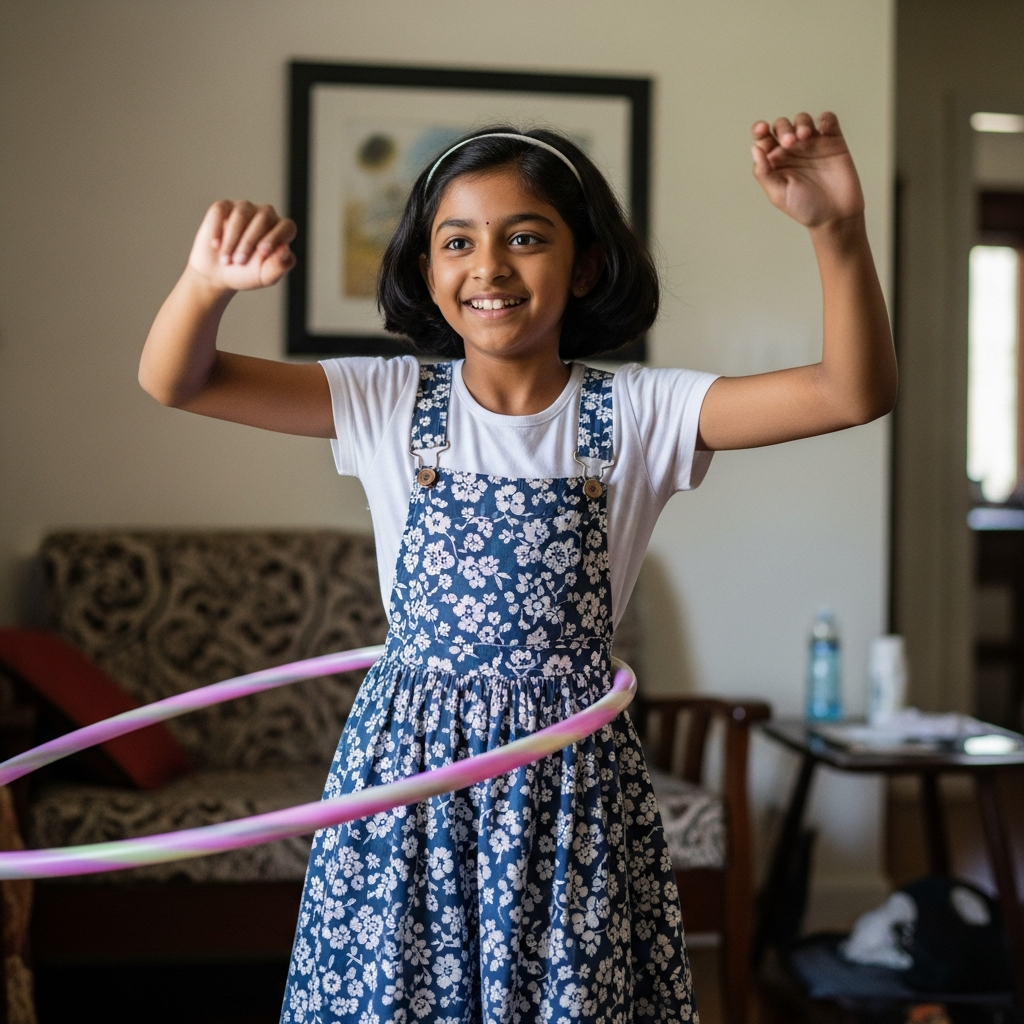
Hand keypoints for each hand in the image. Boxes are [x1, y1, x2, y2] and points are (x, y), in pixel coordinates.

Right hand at [187, 200, 296, 291]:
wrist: (217, 274)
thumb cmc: (246, 274)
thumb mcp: (264, 276)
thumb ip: (278, 266)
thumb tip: (285, 250)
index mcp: (281, 231)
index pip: (287, 227)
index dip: (276, 237)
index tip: (262, 252)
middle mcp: (265, 215)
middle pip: (263, 219)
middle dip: (249, 242)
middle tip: (239, 262)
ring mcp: (245, 208)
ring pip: (241, 214)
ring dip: (232, 239)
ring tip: (226, 260)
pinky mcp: (224, 207)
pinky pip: (220, 210)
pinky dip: (217, 228)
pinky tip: (215, 245)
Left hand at [751, 112, 863, 228]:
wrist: (835, 215)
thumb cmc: (804, 208)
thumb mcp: (778, 194)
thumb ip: (764, 172)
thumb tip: (755, 149)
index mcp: (775, 161)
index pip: (763, 139)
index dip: (759, 130)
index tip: (762, 129)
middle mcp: (792, 150)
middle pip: (782, 126)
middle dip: (783, 129)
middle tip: (790, 143)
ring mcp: (812, 144)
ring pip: (802, 120)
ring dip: (801, 122)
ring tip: (804, 136)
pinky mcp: (832, 141)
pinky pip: (828, 120)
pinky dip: (825, 119)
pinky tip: (823, 128)